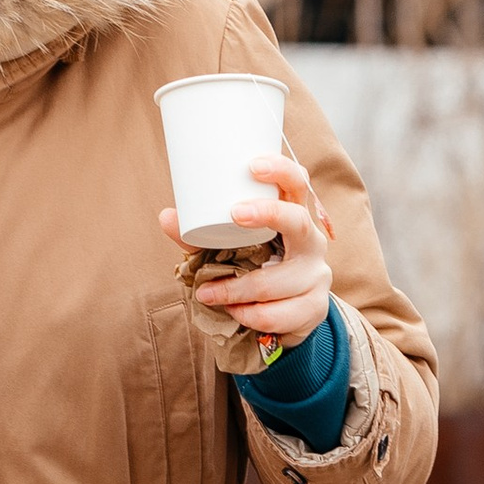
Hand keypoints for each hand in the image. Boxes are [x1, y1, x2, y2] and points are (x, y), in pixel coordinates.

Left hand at [163, 148, 333, 349]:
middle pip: (299, 222)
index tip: (251, 166)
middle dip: (267, 215)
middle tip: (235, 214)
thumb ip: (197, 236)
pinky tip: (234, 313)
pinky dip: (248, 315)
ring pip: (276, 281)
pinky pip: (277, 314)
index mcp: (293, 217)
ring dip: (236, 289)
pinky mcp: (315, 307)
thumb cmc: (253, 270)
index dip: (280, 170)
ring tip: (207, 293)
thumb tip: (167, 216)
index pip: (297, 184)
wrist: (282, 317)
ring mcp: (317, 275)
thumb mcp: (227, 249)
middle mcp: (311, 242)